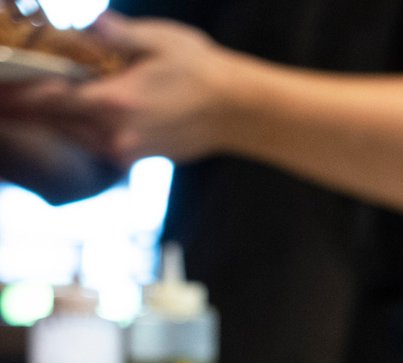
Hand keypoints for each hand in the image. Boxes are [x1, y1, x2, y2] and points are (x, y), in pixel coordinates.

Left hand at [1, 11, 236, 167]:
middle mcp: (117, 134)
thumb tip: (86, 26)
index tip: (0, 93)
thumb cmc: (202, 71)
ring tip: (31, 106)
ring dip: (55, 122)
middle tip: (4, 100)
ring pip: (76, 137)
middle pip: (59, 124)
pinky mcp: (140, 156)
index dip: (21, 95)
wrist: (238, 111)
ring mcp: (128, 149)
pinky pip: (98, 144)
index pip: (54, 99)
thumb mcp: (158, 39)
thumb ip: (116, 34)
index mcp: (116, 102)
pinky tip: (74, 116)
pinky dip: (81, 130)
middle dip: (30, 110)